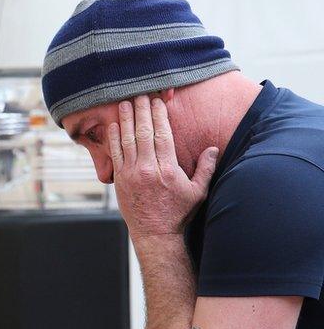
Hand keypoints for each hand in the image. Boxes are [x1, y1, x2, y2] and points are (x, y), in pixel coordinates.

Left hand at [108, 95, 218, 239]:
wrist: (155, 233)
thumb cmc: (178, 213)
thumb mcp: (198, 191)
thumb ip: (206, 168)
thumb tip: (213, 148)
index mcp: (168, 169)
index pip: (162, 134)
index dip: (159, 115)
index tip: (158, 101)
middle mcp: (148, 169)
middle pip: (143, 132)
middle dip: (142, 111)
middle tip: (140, 94)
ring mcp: (131, 174)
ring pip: (127, 140)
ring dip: (126, 119)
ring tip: (125, 103)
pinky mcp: (120, 180)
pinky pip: (115, 154)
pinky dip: (114, 138)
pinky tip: (115, 125)